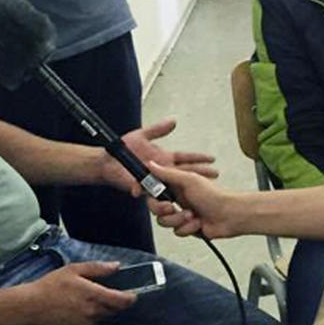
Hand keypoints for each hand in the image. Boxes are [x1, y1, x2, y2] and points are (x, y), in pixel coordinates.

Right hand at [13, 261, 136, 324]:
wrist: (31, 306)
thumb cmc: (51, 285)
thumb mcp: (74, 269)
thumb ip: (98, 268)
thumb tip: (117, 266)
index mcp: (94, 295)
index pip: (123, 301)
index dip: (132, 297)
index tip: (133, 292)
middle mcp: (93, 312)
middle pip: (116, 309)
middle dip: (116, 301)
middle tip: (109, 291)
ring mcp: (86, 323)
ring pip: (104, 316)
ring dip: (104, 308)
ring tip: (90, 297)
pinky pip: (93, 322)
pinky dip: (92, 315)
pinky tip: (80, 306)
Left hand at [100, 118, 218, 196]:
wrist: (107, 162)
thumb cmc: (123, 149)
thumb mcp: (142, 135)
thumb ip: (157, 130)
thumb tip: (174, 121)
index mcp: (164, 158)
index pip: (185, 158)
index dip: (198, 159)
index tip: (212, 159)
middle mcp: (163, 171)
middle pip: (186, 173)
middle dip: (201, 174)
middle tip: (216, 176)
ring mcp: (155, 181)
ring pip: (174, 187)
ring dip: (186, 191)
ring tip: (197, 193)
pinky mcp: (145, 189)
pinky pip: (154, 196)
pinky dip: (161, 199)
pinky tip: (171, 203)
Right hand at [145, 161, 238, 239]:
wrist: (230, 215)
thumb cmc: (214, 195)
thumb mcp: (189, 180)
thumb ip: (167, 173)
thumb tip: (151, 164)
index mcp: (176, 186)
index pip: (154, 191)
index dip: (150, 196)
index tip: (151, 197)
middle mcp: (177, 200)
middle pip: (156, 209)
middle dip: (163, 210)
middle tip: (171, 208)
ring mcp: (182, 214)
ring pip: (165, 222)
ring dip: (178, 220)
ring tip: (192, 216)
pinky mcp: (187, 227)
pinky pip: (177, 231)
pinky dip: (188, 228)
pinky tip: (198, 223)